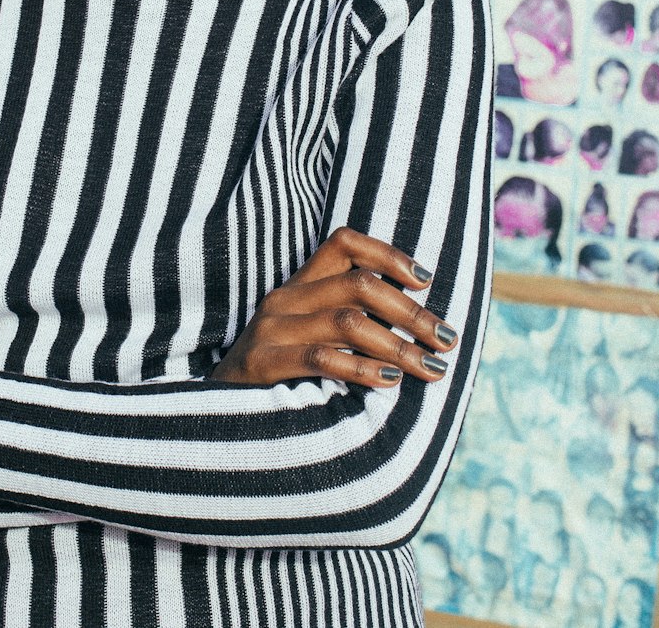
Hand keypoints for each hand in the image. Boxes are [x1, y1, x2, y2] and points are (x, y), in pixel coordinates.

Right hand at [211, 226, 456, 389]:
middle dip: (412, 312)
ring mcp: (271, 329)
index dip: (388, 254)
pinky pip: (321, 357)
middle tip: (446, 339)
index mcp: (298, 286)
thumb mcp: (307, 340)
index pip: (343, 243)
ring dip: (398, 345)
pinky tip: (390, 382)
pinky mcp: (263, 363)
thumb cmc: (275, 381)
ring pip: (349, 320)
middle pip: (359, 284)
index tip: (426, 281)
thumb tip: (417, 329)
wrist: (212, 415)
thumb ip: (346, 324)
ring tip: (430, 368)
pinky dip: (362, 368)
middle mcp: (284, 299)